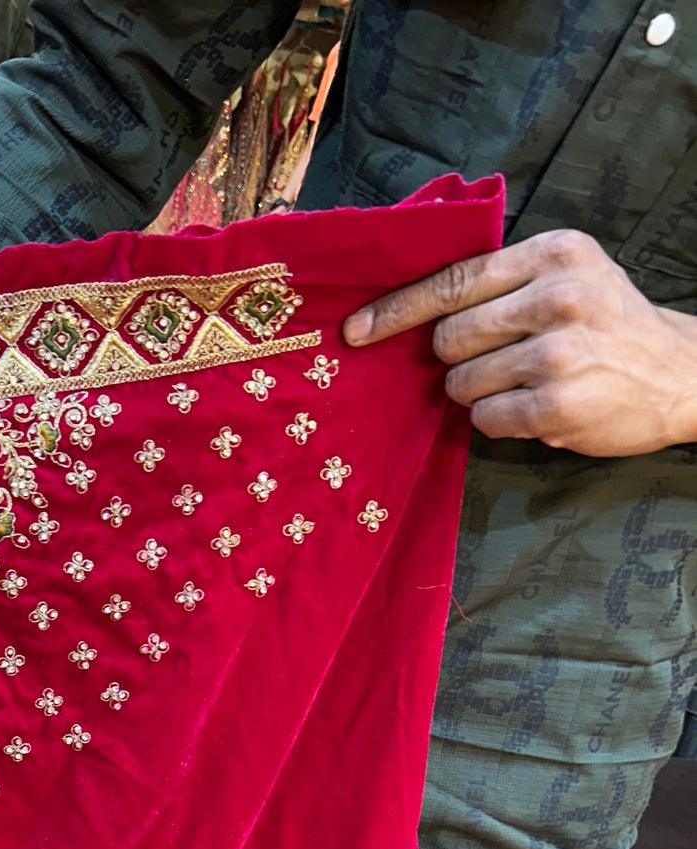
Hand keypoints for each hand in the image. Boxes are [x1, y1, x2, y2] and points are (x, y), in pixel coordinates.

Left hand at [343, 230, 696, 455]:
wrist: (679, 373)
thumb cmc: (607, 326)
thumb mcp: (568, 276)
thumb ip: (502, 282)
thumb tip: (411, 309)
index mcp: (553, 254)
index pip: (453, 279)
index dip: (397, 308)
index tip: (356, 329)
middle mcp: (557, 297)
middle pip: (448, 338)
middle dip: (456, 358)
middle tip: (497, 359)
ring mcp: (557, 354)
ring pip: (461, 383)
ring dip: (479, 392)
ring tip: (524, 382)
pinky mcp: (555, 406)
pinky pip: (485, 419)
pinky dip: (499, 420)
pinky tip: (535, 408)